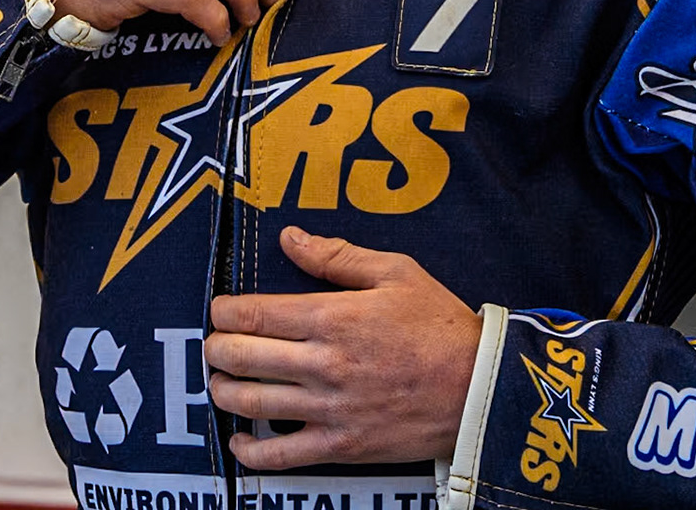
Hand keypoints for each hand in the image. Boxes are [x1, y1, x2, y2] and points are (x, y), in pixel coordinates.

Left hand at [205, 227, 481, 468]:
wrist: (479, 389)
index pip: (254, 315)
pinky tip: (239, 439)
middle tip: (216, 343)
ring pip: (252, 403)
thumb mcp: (397, 273)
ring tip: (221, 381)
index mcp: (334, 318)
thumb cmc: (440, 327)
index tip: (220, 309)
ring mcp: (330, 409)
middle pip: (242, 357)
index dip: (224, 312)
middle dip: (216, 348)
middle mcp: (324, 364)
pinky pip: (281, 456)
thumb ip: (338, 256)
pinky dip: (249, 450)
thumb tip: (290, 238)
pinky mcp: (341, 446)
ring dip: (223, 391)